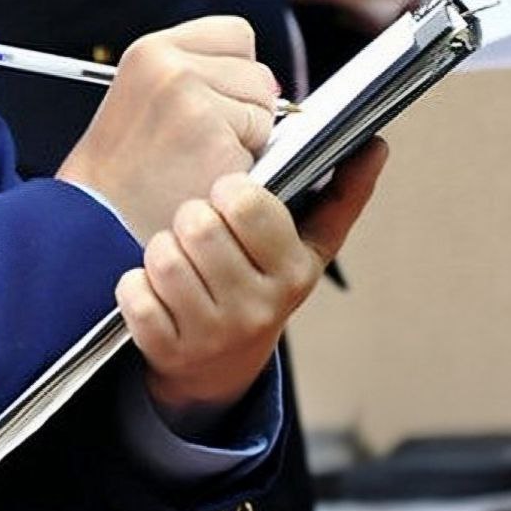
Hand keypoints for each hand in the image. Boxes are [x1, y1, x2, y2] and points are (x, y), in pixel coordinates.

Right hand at [57, 17, 278, 242]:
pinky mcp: (215, 139)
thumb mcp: (146, 102)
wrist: (97, 226)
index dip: (236, 73)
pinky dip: (244, 167)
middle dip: (243, 110)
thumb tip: (272, 86)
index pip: (236, 35)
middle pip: (257, 72)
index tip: (215, 105)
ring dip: (246, 139)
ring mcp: (194, 101)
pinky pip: (264, 144)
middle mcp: (171, 67)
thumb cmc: (123, 177)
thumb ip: (200, 78)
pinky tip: (204, 179)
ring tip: (198, 162)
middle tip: (197, 146)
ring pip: (266, 107)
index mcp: (151, 52)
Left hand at [116, 139, 387, 426]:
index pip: (246, 201)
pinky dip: (135, 284)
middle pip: (197, 224)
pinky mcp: (169, 351)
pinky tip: (155, 292)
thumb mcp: (307, 246)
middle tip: (198, 232)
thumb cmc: (261, 285)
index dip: (228, 191)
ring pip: (163, 256)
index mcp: (295, 271)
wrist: (220, 366)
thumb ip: (341, 195)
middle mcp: (258, 307)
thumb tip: (376, 144)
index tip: (230, 199)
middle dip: (191, 218)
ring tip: (178, 261)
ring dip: (160, 251)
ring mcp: (213, 334)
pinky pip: (134, 291)